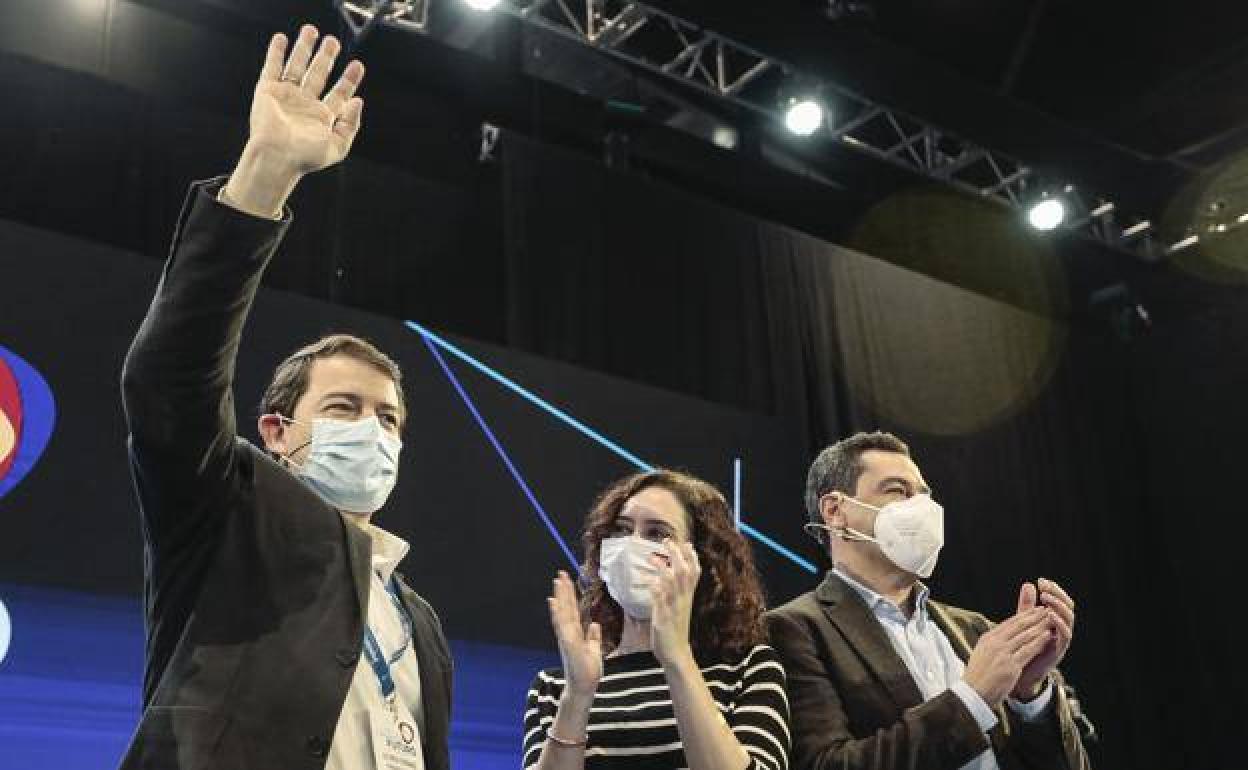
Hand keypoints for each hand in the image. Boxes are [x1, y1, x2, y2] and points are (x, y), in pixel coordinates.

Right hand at [223, 25, 365, 217]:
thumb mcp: (338, 146)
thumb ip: (351, 124)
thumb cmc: (306, 157)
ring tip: (311, 30)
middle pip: (318, 74)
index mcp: (322, 117)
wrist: (277, 156)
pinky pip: (272, 67)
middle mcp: (305, 104)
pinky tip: (282, 38)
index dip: (349, 79)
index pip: (339, 93)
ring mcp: (286, 96)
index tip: (358, 65)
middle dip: (326, 57)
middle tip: (333, 41)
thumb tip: (358, 100)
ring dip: (304, 48)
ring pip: (297, 66)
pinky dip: (276, 52)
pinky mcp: (267, 91)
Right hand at [548, 571, 601, 696]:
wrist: (583, 688)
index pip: (571, 610)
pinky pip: (562, 626)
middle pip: (565, 608)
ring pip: (562, 613)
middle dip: (563, 591)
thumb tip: (594, 624)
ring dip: (560, 597)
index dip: (569, 596)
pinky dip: (557, 614)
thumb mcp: (594, 650)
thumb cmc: (588, 671)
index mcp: (574, 634)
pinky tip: (554, 603)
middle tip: (560, 574)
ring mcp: (566, 638)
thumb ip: (593, 637)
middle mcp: (568, 633)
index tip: (567, 581)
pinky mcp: (569, 644)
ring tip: (557, 582)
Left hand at [650, 539, 699, 668]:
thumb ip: (676, 593)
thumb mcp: (679, 608)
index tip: (687, 544)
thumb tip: (666, 577)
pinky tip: (648, 579)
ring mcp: (673, 607)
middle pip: (684, 571)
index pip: (695, 573)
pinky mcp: (663, 616)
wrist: (676, 652)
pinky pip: (660, 598)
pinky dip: (655, 587)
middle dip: (677, 554)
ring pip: (673, 581)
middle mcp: (683, 599)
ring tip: (652, 557)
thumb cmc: (675, 630)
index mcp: (688, 597)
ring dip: (663, 566)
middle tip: (667, 541)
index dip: (692, 557)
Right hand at [962, 606, 1052, 707]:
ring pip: (1025, 635)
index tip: (1035, 609)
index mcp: (988, 639)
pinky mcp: (1010, 666)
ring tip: (1051, 620)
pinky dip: (1039, 641)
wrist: (972, 694)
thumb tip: (1003, 636)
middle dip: (1034, 616)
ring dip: (1040, 626)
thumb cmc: (977, 677)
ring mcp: (1002, 653)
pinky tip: (1048, 636)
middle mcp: (995, 643)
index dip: (1024, 615)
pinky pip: (1028, 650)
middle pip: (1018, 625)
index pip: (1009, 623)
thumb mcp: (982, 654)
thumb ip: (994, 644)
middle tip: (1046, 609)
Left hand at [1011, 578, 1074, 699]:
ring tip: (1046, 598)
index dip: (1053, 590)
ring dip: (1058, 606)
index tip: (1041, 580)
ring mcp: (1062, 639)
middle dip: (1057, 594)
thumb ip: (1027, 606)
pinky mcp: (1060, 650)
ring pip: (1069, 619)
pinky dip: (1059, 623)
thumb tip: (1028, 584)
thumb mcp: (1024, 623)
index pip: (1060, 600)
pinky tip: (1050, 615)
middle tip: (1044, 587)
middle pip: (1068, 606)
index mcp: (1054, 620)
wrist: (1021, 673)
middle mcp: (1061, 628)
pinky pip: (1065, 635)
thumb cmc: (1024, 647)